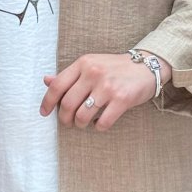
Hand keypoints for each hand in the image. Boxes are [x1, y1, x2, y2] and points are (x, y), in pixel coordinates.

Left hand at [40, 52, 172, 131]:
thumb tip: (46, 80)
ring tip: (83, 123)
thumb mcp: (90, 65)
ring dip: (80, 124)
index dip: (48, 102)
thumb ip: (69, 75)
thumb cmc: (115, 68)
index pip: (57, 85)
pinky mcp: (122, 99)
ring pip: (83, 116)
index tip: (44, 113)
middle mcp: (93, 73)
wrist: (146, 66)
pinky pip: (102, 122)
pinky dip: (98, 127)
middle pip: (68, 104)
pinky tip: (99, 123)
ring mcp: (108, 86)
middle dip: (64, 118)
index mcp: (83, 63)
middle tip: (68, 122)